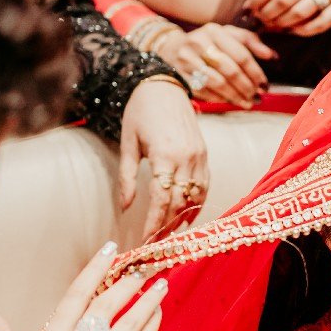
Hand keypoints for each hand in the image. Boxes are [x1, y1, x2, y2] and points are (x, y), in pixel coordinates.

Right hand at [40, 244, 167, 330]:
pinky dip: (152, 322)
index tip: (111, 249)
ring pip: (130, 321)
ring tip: (159, 285)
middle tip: (142, 269)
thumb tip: (106, 288)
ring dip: (147, 299)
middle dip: (127, 283)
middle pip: (105, 305)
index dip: (94, 270)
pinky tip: (157, 311)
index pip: (74, 298)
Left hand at [119, 77, 209, 240]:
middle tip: (155, 244)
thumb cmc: (140, 112)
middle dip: (167, 226)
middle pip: (180, 203)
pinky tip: (186, 216)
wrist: (163, 86)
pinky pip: (205, 186)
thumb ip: (127, 177)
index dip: (154, 223)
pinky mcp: (205, 155)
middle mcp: (187, 158)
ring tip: (169, 235)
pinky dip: (197, 204)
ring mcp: (200, 156)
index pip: (162, 199)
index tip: (145, 240)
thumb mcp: (128, 144)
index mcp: (166, 155)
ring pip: (196, 197)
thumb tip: (125, 207)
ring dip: (183, 219)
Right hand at [157, 22, 274, 109]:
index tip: (265, 85)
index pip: (241, 54)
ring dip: (236, 96)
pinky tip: (231, 101)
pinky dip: (220, 99)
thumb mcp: (227, 35)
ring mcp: (187, 60)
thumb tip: (272, 56)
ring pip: (218, 83)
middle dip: (247, 86)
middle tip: (257, 96)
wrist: (171, 49)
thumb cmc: (207, 43)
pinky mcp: (179, 75)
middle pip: (230, 70)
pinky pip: (204, 91)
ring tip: (248, 102)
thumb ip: (250, 41)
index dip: (256, 72)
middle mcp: (198, 43)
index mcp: (214, 31)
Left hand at [241, 0, 330, 35]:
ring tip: (274, 26)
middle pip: (284, 0)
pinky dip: (302, 31)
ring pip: (300, 13)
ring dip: (282, 23)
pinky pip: (319, 24)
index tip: (248, 9)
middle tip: (261, 20)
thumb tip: (252, 6)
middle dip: (267, 14)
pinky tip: (292, 30)